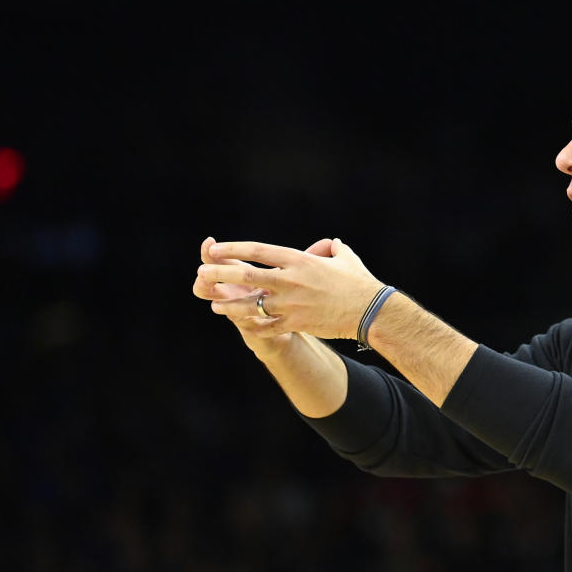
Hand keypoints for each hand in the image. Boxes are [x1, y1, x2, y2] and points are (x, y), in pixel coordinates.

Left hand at [197, 237, 384, 341]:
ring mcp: (292, 304)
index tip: (216, 249)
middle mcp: (291, 280)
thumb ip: (332, 249)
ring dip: (231, 305)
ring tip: (215, 304)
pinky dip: (255, 326)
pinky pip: (268, 327)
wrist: (370, 310)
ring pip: (252, 305)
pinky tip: (244, 326)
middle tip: (202, 273)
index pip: (258, 251)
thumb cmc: (360, 282)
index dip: (234, 249)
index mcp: (299, 261)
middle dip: (221, 275)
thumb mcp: (346, 258)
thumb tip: (331, 244)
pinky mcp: (297, 324)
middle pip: (248, 277)